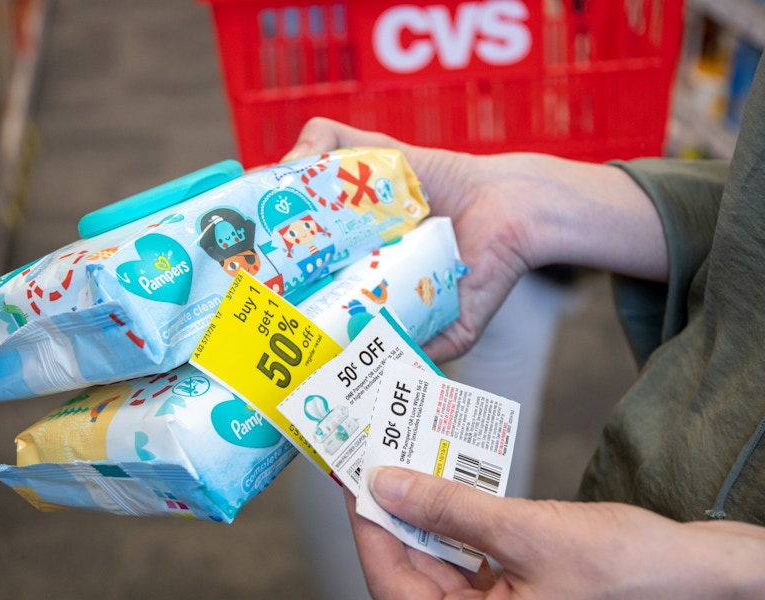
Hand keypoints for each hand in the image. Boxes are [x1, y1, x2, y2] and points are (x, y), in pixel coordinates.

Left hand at [284, 118, 667, 362]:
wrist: (518, 218)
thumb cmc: (488, 267)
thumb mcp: (457, 324)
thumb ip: (428, 350)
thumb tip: (390, 377)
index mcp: (361, 262)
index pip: (303, 267)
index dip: (273, 272)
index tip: (252, 284)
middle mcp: (354, 225)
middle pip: (289, 221)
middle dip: (262, 232)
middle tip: (246, 246)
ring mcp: (361, 188)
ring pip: (297, 178)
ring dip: (272, 188)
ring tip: (262, 206)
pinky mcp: (376, 152)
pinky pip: (327, 137)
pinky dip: (308, 144)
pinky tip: (298, 166)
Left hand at [350, 467, 764, 598]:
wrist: (690, 574)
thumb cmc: (623, 570)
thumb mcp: (524, 532)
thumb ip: (451, 508)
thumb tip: (388, 484)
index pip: (392, 583)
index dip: (368, 529)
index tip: (353, 480)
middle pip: (409, 569)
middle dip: (393, 513)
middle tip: (378, 459)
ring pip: (435, 558)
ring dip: (423, 511)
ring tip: (410, 461)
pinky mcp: (510, 588)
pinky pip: (466, 554)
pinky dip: (455, 519)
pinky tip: (449, 480)